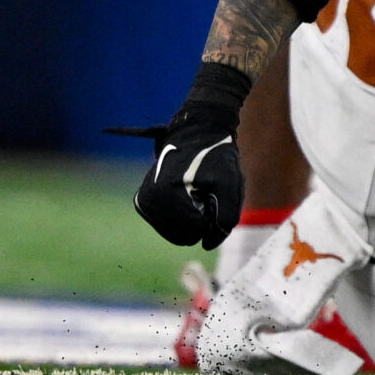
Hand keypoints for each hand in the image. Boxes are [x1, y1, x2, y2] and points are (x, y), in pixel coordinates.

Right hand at [117, 63, 249, 249]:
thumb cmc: (217, 156)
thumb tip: (208, 244)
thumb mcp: (231, 185)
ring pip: (175, 234)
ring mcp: (143, 201)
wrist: (198, 130)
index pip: (196, 231)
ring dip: (191, 219)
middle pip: (184, 236)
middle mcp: (149, 199)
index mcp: (167, 194)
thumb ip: (225, 219)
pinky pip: (168, 226)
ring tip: (196, 191)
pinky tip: (186, 194)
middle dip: (201, 220)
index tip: (213, 192)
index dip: (212, 217)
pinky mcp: (143, 202)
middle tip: (206, 192)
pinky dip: (181, 216)